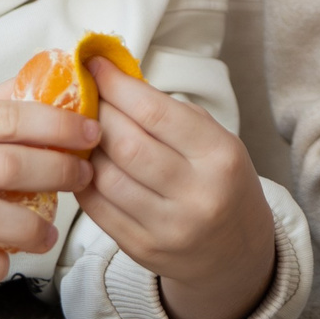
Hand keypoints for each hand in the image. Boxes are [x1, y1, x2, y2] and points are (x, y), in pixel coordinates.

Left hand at [77, 60, 278, 318]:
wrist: (236, 253)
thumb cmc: (223, 184)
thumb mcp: (216, 141)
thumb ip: (169, 112)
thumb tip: (113, 79)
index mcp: (220, 156)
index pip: (155, 112)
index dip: (117, 85)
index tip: (95, 65)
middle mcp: (197, 194)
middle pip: (125, 144)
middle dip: (96, 113)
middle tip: (86, 96)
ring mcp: (168, 228)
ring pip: (105, 177)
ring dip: (85, 148)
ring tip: (83, 131)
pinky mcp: (143, 249)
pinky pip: (97, 208)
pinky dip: (83, 180)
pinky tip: (84, 164)